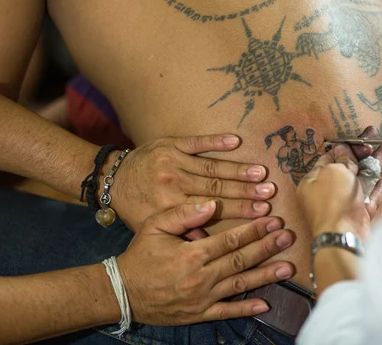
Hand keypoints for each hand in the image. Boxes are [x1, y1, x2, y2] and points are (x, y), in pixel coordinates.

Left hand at [107, 134, 275, 230]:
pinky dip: (215, 141)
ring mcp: (173, 161)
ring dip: (238, 169)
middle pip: (217, 187)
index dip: (239, 210)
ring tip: (261, 172)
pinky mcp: (170, 144)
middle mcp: (174, 183)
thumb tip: (215, 241)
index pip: (212, 208)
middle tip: (270, 192)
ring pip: (211, 166)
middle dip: (246, 190)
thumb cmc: (137, 207)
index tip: (261, 212)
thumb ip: (184, 232)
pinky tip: (235, 141)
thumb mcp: (155, 226)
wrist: (111, 180)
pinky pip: (196, 142)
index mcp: (171, 205)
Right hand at [117, 201, 294, 324]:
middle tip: (287, 237)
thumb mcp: (154, 226)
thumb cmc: (140, 255)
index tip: (272, 220)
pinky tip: (266, 303)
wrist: (123, 291)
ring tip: (287, 267)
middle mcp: (201, 277)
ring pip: (240, 284)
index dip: (253, 230)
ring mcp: (202, 298)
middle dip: (267, 247)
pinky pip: (227, 311)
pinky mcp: (199, 313)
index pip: (230, 240)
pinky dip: (247, 308)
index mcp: (192, 253)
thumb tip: (212, 205)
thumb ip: (184, 214)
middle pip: (241, 260)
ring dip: (265, 275)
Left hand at [297, 127, 381, 238]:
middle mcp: (325, 193)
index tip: (359, 139)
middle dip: (361, 153)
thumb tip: (343, 150)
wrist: (343, 235)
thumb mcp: (334, 171)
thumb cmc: (333, 200)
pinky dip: (375, 189)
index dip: (345, 147)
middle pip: (346, 168)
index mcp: (313, 181)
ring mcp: (342, 205)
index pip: (329, 158)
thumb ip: (341, 159)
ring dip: (372, 166)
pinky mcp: (356, 217)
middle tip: (375, 138)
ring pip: (359, 182)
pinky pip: (366, 200)